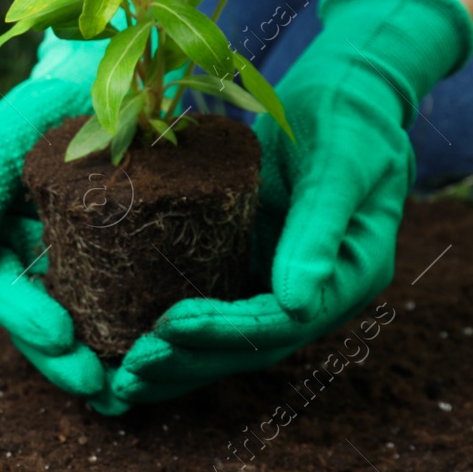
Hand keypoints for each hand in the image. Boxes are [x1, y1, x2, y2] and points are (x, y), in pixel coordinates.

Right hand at [0, 32, 109, 397]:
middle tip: (96, 385)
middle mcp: (44, 260)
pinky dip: (139, 341)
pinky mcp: (137, 259)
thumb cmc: (45, 106)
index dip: (28, 323)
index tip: (62, 337)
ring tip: (124, 392)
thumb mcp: (0, 147)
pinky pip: (134, 308)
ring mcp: (90, 263)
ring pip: (88, 329)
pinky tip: (161, 364)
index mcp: (5, 241)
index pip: (7, 293)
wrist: (116, 68)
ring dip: (101, 366)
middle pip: (46, 326)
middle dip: (64, 363)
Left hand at [97, 0, 472, 412]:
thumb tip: (296, 301)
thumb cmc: (351, 119)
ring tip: (121, 377)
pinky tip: (128, 339)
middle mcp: (316, 293)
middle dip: (190, 361)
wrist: (349, 94)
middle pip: (250, 346)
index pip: (281, 322)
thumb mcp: (342, 162)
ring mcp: (282, 282)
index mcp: (351, 277)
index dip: (225, 331)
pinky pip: (213, 305)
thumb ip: (319, 227)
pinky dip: (176, 330)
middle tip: (129, 371)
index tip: (169, 326)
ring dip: (178, 361)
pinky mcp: (252, 262)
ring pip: (228, 339)